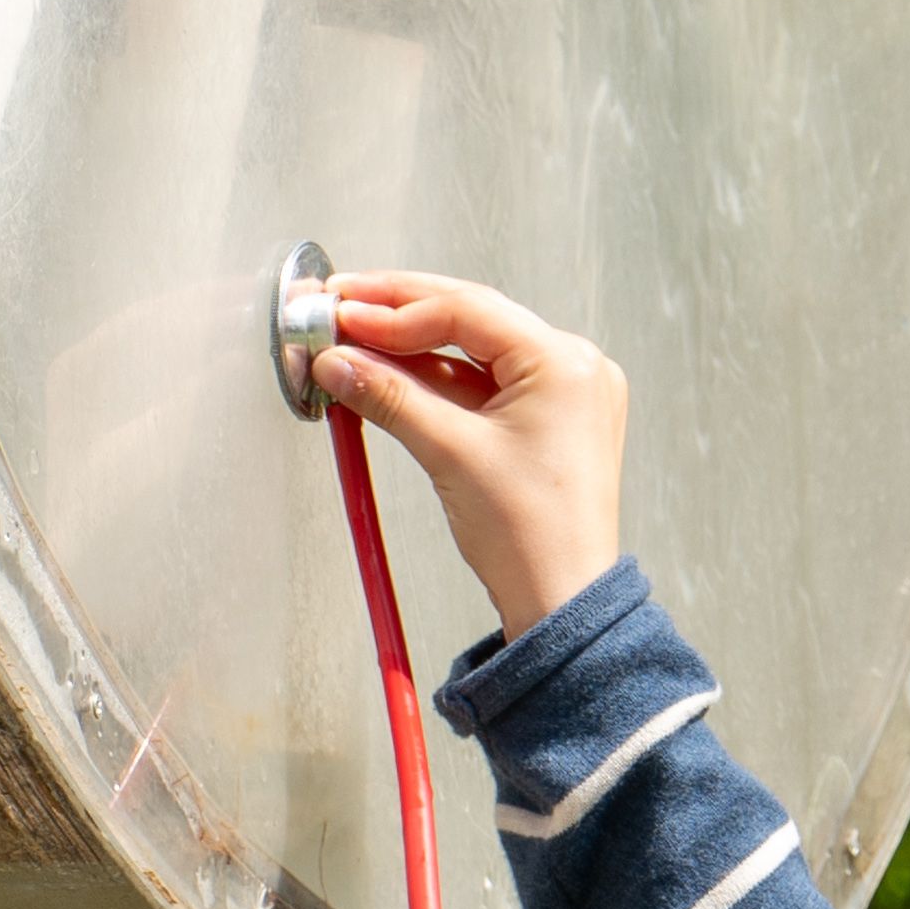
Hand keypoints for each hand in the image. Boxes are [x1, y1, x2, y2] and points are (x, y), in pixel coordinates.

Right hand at [317, 276, 628, 637]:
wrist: (561, 601)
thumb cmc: (533, 537)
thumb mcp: (450, 452)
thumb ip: (389, 395)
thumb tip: (339, 360)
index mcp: (564, 363)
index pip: (466, 309)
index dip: (394, 308)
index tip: (342, 312)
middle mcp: (571, 368)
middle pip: (470, 318)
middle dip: (399, 316)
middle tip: (340, 307)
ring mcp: (561, 394)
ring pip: (472, 352)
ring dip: (411, 349)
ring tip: (351, 344)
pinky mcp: (544, 420)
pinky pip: (481, 384)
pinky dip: (435, 381)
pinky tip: (387, 375)